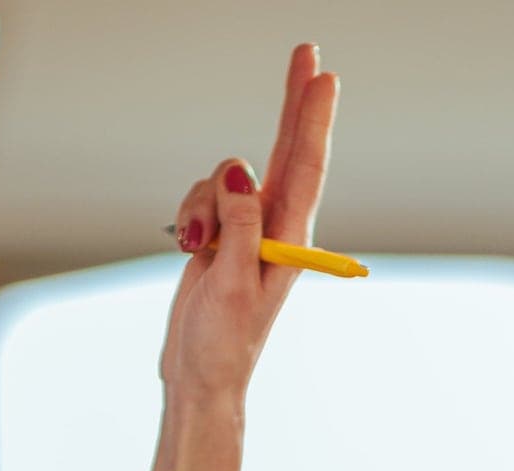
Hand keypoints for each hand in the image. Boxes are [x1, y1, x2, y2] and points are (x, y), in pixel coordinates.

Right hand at [158, 43, 338, 400]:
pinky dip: (190, 214)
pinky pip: (204, 198)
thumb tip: (240, 173)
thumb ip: (240, 225)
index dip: (312, 120)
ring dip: (201, 202)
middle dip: (294, 103)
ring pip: (224, 178)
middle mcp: (276, 227)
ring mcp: (250, 228)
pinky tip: (190, 247)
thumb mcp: (234, 283)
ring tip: (197, 248)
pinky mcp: (223, 234)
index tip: (324, 79)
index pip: (305, 167)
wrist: (200, 373)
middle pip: (286, 150)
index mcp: (291, 240)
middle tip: (309, 54)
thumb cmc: (223, 341)